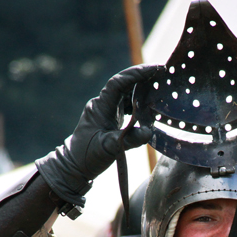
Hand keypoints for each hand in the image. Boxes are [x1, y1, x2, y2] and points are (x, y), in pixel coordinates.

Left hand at [36, 64, 158, 206]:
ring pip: (125, 93)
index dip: (136, 74)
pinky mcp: (109, 118)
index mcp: (101, 107)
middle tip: (162, 74)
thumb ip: (130, 139)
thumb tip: (149, 132)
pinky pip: (125, 104)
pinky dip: (138, 102)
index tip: (154, 69)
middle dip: (142, 77)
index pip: (118, 83)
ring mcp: (106, 110)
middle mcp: (103, 105)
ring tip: (159, 87)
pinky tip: (149, 106)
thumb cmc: (88, 156)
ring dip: (141, 89)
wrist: (74, 166)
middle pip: (123, 84)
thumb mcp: (110, 148)